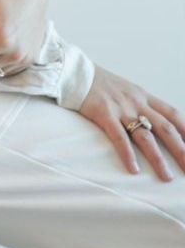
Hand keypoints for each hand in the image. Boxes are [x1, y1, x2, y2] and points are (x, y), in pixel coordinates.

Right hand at [78, 66, 184, 181]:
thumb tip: (151, 122)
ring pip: (145, 136)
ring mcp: (121, 108)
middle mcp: (137, 102)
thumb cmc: (98, 83)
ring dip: (158, 158)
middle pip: (166, 129)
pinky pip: (118, 136)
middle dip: (181, 151)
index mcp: (143, 96)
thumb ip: (139, 104)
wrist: (74, 71)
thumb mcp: (125, 90)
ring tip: (167, 177)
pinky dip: (127, 153)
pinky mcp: (103, 113)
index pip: (173, 114)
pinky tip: (133, 169)